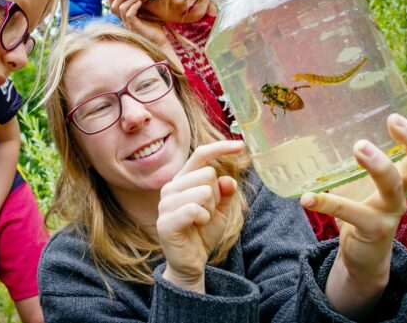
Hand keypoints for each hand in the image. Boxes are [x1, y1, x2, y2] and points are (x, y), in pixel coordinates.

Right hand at [108, 0, 168, 47]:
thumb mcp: (146, 13)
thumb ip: (139, 4)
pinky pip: (129, 15)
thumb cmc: (154, 27)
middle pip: (114, 7)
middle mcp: (124, 21)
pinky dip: (134, 6)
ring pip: (122, 9)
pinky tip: (140, 2)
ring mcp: (129, 25)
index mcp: (125, 18)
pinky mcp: (135, 27)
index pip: (113, 7)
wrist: (160, 41)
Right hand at [157, 140, 244, 292]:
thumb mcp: (221, 210)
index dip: (221, 148)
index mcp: (182, 180)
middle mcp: (171, 187)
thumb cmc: (203, 233)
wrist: (190, 262)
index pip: (201, 155)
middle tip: (207, 213)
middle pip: (208, 174)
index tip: (241, 145)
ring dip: (209, 209)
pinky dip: (203, 219)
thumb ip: (225, 193)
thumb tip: (228, 180)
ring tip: (201, 221)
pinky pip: (194, 209)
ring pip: (203, 192)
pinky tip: (197, 226)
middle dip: (216, 196)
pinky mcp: (165, 222)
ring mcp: (165, 204)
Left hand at [300, 99, 406, 316]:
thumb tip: (313, 120)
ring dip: (378, 165)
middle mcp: (404, 190)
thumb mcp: (359, 178)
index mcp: (404, 174)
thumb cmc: (361, 206)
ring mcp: (391, 211)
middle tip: (393, 119)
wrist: (363, 253)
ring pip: (393, 187)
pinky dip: (327, 203)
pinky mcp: (373, 228)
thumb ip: (348, 154)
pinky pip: (350, 213)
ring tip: (359, 147)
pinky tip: (308, 198)